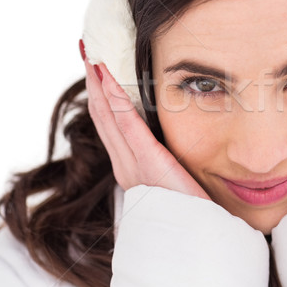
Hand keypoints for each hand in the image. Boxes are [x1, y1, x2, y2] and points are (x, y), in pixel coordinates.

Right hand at [82, 51, 210, 199]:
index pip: (110, 123)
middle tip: (87, 49)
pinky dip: (115, 99)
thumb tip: (167, 139)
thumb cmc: (192, 208)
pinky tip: (108, 76)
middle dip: (93, 81)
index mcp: (132, 167)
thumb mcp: (174, 178)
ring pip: (108, 115)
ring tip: (92, 54)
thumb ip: (165, 159)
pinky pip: (128, 126)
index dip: (101, 93)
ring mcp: (134, 166)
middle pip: (102, 114)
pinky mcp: (150, 164)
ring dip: (98, 83)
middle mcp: (126, 165)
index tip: (96, 64)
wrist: (200, 238)